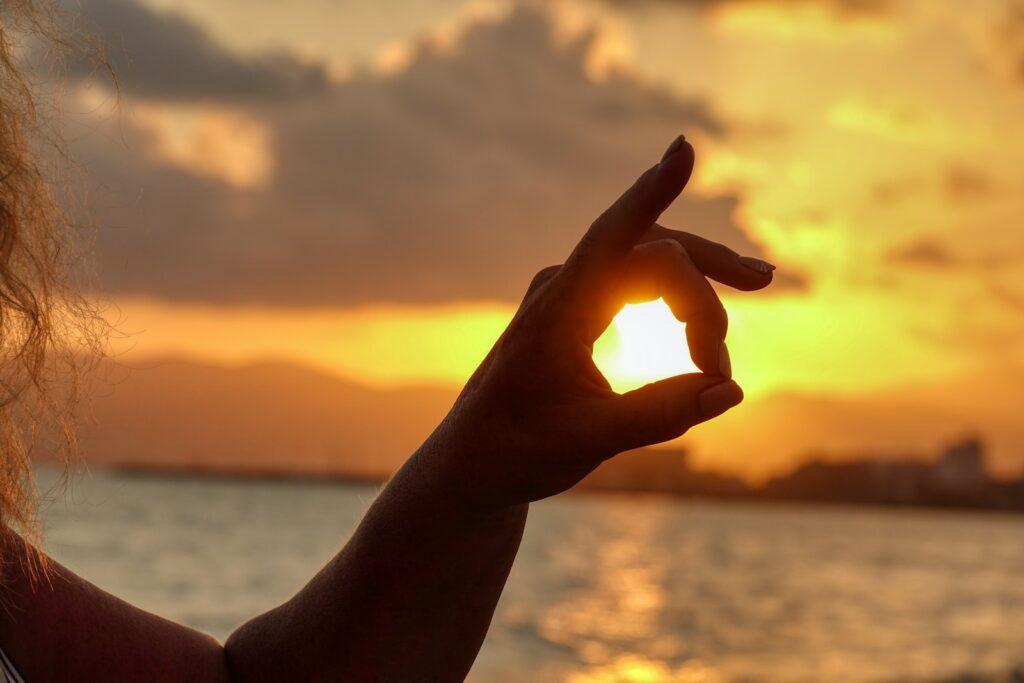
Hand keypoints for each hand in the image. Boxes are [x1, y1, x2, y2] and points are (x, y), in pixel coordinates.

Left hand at [426, 136, 774, 508]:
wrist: (472, 463)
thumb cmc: (517, 452)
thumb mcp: (590, 441)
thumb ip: (659, 414)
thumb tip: (731, 393)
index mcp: (556, 310)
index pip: (611, 238)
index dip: (651, 192)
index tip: (683, 149)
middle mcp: (563, 286)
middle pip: (656, 253)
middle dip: (709, 281)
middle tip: (732, 341)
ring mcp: (570, 293)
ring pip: (652, 262)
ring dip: (701, 286)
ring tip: (757, 290)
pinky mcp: (579, 307)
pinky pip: (639, 281)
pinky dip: (679, 298)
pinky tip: (704, 320)